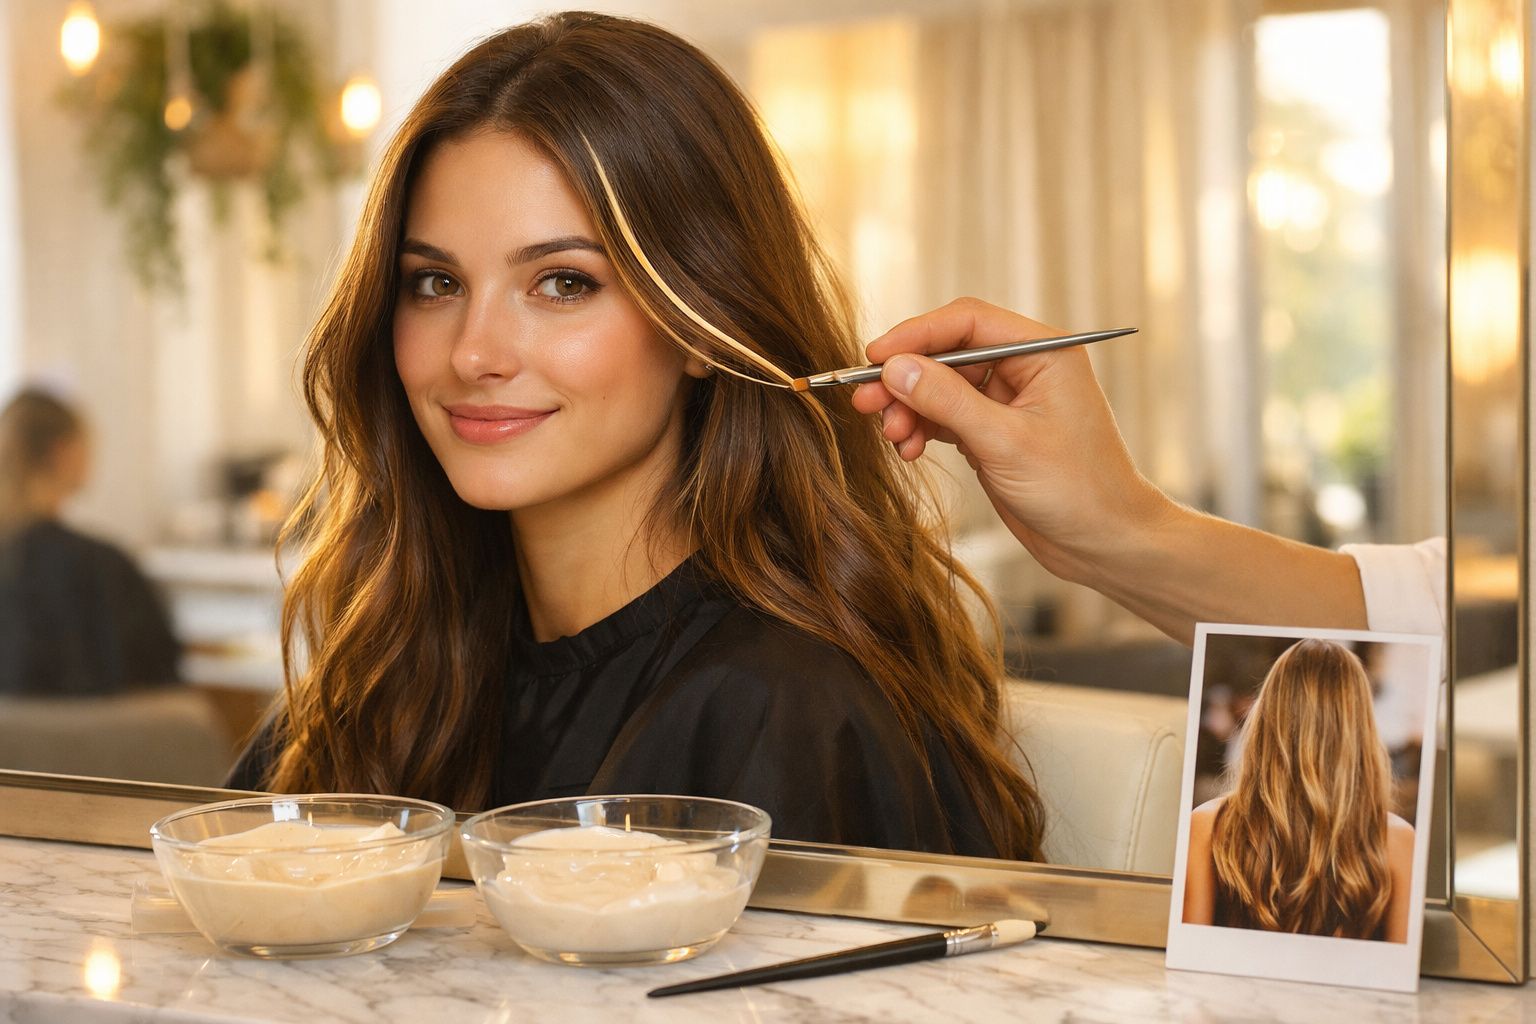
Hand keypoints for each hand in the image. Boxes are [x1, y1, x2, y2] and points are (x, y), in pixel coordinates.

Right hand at [850, 297, 1169, 584]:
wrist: (1103, 543)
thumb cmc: (1076, 489)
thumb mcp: (1005, 443)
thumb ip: (948, 401)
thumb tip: (895, 368)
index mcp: (1043, 352)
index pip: (967, 322)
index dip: (916, 335)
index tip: (875, 357)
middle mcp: (1024, 367)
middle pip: (947, 353)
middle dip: (905, 377)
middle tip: (865, 401)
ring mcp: (1006, 400)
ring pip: (940, 386)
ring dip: (909, 407)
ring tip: (891, 435)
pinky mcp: (992, 431)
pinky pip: (945, 416)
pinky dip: (922, 428)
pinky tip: (907, 449)